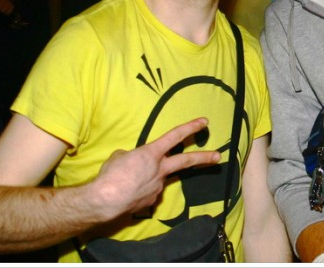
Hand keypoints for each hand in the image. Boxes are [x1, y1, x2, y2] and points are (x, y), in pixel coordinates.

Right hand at [91, 118, 220, 219]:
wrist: (105, 202)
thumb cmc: (110, 176)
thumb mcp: (118, 158)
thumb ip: (130, 156)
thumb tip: (131, 161)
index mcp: (151, 153)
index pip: (175, 136)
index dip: (190, 127)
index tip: (204, 122)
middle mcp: (160, 170)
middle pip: (186, 161)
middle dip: (204, 158)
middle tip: (218, 156)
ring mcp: (158, 187)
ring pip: (159, 179)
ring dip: (147, 180)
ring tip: (128, 184)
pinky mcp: (152, 202)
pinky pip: (148, 193)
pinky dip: (139, 192)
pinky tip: (127, 195)